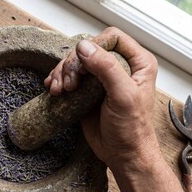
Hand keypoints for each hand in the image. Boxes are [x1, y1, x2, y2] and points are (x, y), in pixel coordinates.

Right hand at [45, 27, 158, 168]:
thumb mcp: (123, 95)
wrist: (122, 154)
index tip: (83, 63)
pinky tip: (53, 90)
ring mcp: (101, 79)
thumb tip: (83, 47)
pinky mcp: (87, 91)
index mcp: (137, 63)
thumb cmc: (131, 129)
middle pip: (88, 49)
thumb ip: (106, 68)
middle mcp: (119, 67)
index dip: (94, 46)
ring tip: (58, 90)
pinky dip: (58, 80)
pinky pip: (69, 77)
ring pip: (75, 62)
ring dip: (62, 72)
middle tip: (69, 84)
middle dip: (73, 64)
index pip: (112, 38)